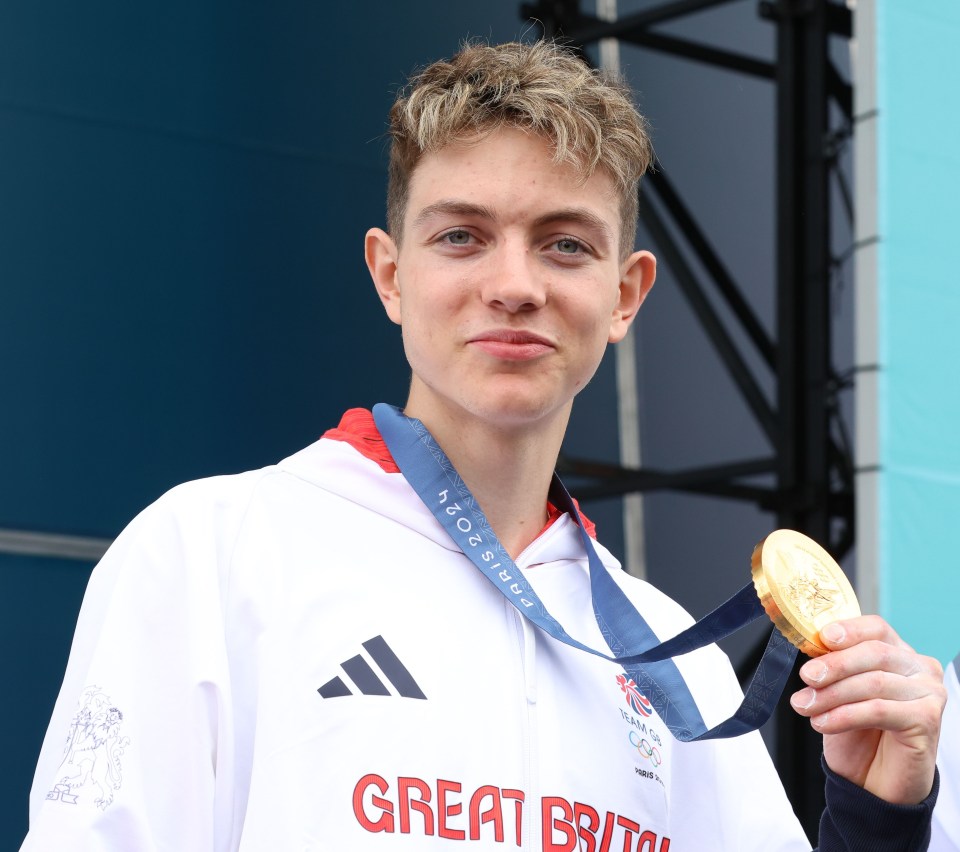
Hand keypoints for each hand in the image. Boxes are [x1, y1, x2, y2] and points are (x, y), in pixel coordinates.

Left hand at [789, 614, 944, 803]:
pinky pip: (880, 710)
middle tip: (806, 677)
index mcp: (898, 652)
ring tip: (805, 706)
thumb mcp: (838, 691)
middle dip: (834, 665)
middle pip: (874, 653)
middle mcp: (919, 668)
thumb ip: (832, 666)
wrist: (874, 782)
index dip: (849, 629)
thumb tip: (810, 646)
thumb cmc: (857, 732)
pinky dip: (845, 715)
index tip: (822, 637)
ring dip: (832, 694)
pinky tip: (823, 723)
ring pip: (873, 682)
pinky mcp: (927, 720)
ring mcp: (929, 693)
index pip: (876, 628)